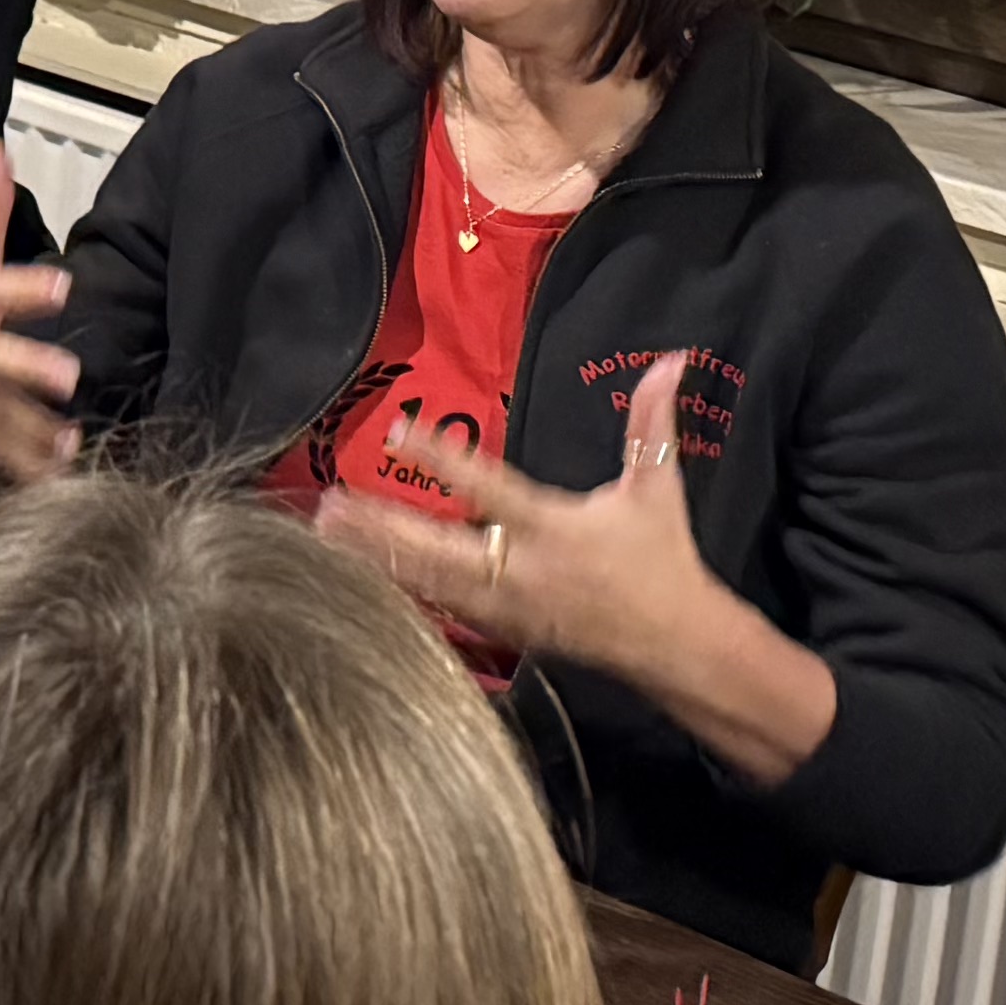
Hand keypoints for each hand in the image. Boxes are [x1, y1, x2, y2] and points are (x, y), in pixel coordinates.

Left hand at [323, 354, 842, 788]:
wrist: (677, 646)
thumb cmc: (662, 560)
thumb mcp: (657, 488)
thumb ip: (652, 423)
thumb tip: (674, 358)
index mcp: (553, 526)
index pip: (488, 486)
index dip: (442, 458)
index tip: (399, 432)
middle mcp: (521, 569)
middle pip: (438, 547)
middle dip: (382, 528)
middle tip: (331, 505)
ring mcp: (507, 608)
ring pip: (431, 583)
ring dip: (379, 558)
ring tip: (328, 538)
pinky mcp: (504, 633)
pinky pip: (444, 612)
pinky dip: (405, 592)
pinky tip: (365, 577)